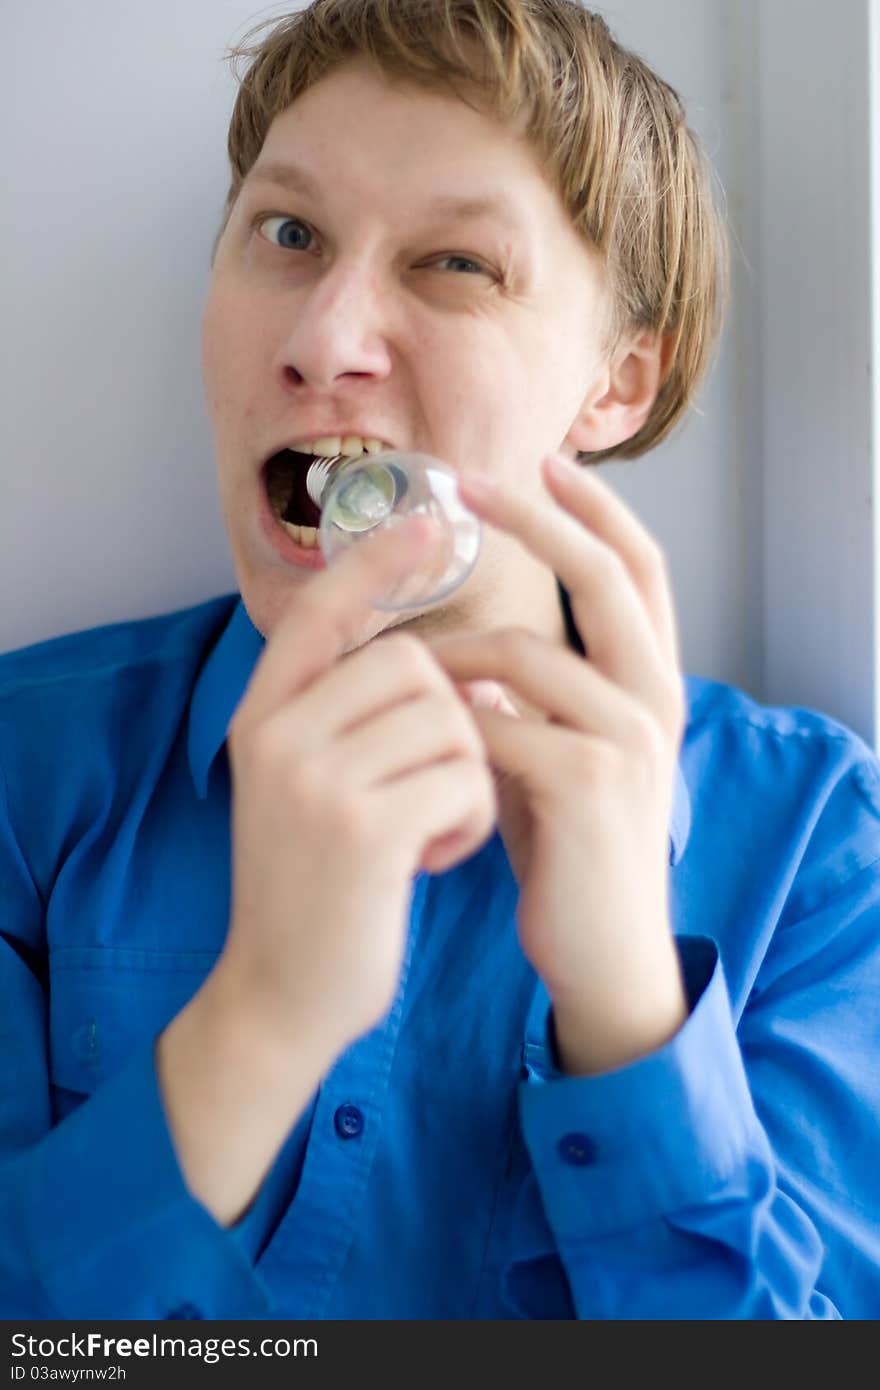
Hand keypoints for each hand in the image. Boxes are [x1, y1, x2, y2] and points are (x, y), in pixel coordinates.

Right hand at [219, 520, 495, 1060]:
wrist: (280, 996)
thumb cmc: (315, 889)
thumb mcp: (308, 789)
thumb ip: (353, 722)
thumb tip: (454, 668)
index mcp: (261, 716)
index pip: (319, 611)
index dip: (375, 563)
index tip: (429, 522)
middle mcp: (276, 734)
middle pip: (411, 662)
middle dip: (449, 720)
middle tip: (428, 788)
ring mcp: (314, 778)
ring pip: (449, 718)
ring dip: (464, 777)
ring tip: (428, 829)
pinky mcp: (362, 828)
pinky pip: (464, 777)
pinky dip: (470, 819)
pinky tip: (432, 860)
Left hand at [428, 455, 688, 1075]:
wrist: (601, 947)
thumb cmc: (568, 844)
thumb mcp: (558, 751)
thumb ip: (531, 697)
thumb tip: (467, 649)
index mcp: (653, 681)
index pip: (636, 567)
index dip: (593, 508)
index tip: (539, 458)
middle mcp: (656, 697)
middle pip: (605, 575)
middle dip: (537, 518)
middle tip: (469, 478)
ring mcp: (630, 739)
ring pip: (528, 650)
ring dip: (454, 650)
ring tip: (407, 669)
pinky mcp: (590, 783)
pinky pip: (500, 720)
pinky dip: (452, 718)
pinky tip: (428, 733)